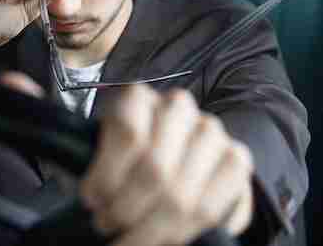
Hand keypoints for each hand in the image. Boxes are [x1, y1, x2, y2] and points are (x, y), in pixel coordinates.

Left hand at [79, 85, 253, 245]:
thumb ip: (99, 170)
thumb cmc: (126, 158)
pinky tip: (168, 238)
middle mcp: (178, 107)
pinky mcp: (236, 159)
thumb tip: (93, 200)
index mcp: (137, 97)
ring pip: (182, 193)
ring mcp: (211, 131)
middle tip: (107, 226)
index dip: (106, 176)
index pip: (127, 133)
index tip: (91, 202)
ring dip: (153, 227)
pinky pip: (212, 207)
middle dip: (127, 209)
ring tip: (131, 239)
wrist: (173, 152)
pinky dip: (187, 231)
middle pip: (155, 168)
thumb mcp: (103, 153)